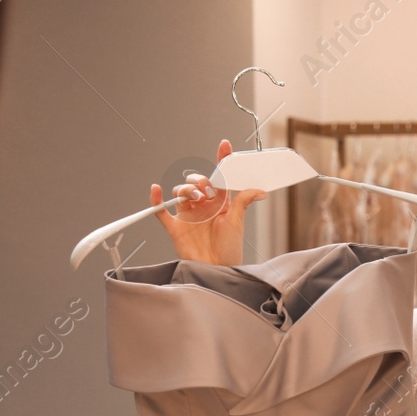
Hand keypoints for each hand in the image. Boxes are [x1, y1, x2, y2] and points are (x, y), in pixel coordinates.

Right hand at [152, 138, 266, 265]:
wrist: (217, 269)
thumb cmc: (229, 250)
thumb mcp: (237, 222)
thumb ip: (243, 202)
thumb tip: (260, 190)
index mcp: (219, 203)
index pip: (219, 177)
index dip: (222, 160)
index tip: (225, 146)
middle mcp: (203, 206)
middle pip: (196, 182)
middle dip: (199, 180)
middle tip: (206, 189)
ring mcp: (188, 215)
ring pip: (181, 192)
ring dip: (186, 189)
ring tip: (195, 197)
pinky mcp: (176, 226)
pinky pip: (161, 211)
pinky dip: (156, 200)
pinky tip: (156, 190)